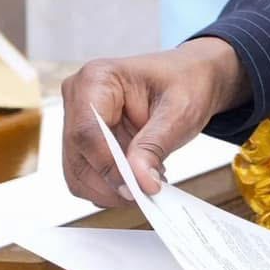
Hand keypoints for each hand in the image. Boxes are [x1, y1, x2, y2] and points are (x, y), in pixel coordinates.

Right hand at [60, 37, 245, 205]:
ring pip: (78, 174)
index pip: (88, 133)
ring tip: (148, 181)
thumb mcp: (179, 112)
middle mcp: (78, 98)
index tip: (136, 189)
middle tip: (148, 191)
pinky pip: (87, 176)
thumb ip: (155, 146)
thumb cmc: (186, 83)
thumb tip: (140, 182)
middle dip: (112, 183)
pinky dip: (112, 186)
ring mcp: (77, 120)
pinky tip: (140, 176)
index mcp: (97, 78)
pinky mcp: (85, 141)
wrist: (192, 77)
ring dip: (112, 189)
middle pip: (78, 157)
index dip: (108, 167)